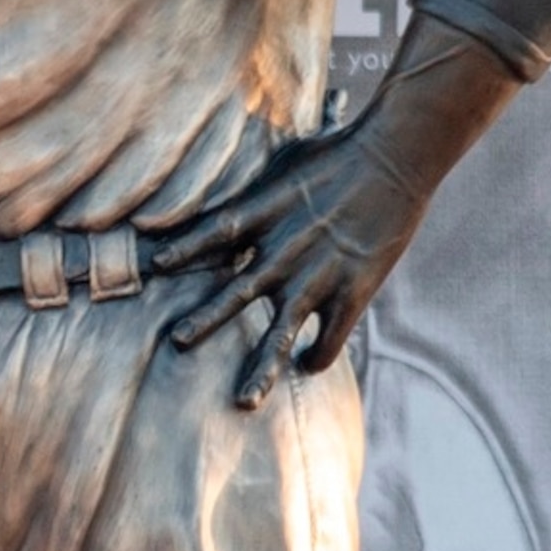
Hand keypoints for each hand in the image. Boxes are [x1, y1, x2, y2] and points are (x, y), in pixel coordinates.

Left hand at [152, 121, 428, 410]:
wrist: (396, 157)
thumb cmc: (343, 148)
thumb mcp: (288, 157)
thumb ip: (260, 180)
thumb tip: (228, 169)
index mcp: (264, 212)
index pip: (211, 233)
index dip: (182, 249)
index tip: (155, 265)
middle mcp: (284, 249)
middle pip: (235, 292)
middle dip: (206, 320)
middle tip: (177, 341)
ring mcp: (317, 276)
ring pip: (281, 333)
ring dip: (262, 368)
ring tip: (244, 402)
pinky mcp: (352, 292)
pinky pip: (329, 340)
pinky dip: (317, 357)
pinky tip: (307, 366)